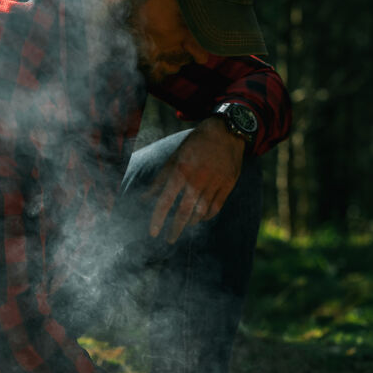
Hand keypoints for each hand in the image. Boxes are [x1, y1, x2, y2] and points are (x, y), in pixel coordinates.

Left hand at [147, 117, 244, 242]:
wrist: (226, 132)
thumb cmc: (196, 144)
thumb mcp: (175, 157)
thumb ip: (160, 179)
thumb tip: (144, 199)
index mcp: (181, 171)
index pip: (165, 201)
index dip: (158, 219)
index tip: (153, 233)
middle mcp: (197, 180)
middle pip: (183, 212)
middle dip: (175, 229)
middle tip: (169, 240)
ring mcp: (214, 184)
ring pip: (200, 212)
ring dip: (190, 223)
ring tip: (184, 226)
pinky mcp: (227, 186)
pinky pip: (215, 208)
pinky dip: (206, 216)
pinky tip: (199, 218)